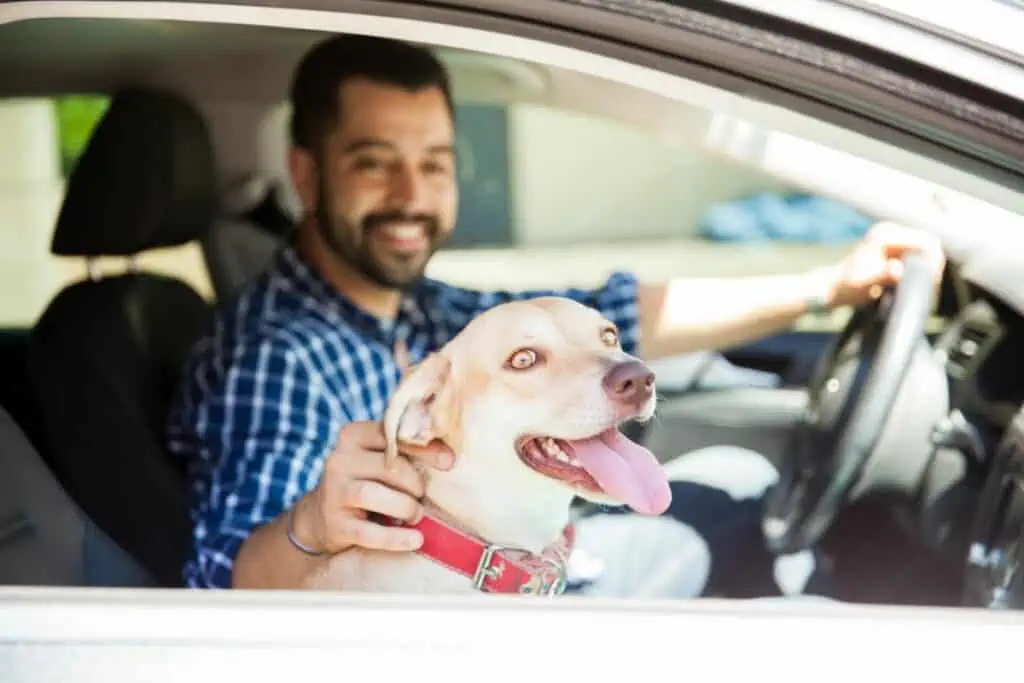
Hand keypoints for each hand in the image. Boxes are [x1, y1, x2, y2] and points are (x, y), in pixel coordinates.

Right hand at [290, 420, 453, 554]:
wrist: (322, 517)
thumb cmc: (366, 480)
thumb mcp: (379, 459)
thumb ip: (407, 450)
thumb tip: (448, 456)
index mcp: (353, 436)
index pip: (390, 434)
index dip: (423, 448)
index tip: (449, 462)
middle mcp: (339, 460)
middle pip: (387, 466)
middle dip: (414, 483)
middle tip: (423, 496)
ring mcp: (333, 493)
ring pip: (372, 494)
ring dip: (404, 506)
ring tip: (415, 514)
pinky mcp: (335, 524)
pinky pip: (367, 532)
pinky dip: (395, 538)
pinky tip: (415, 539)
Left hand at [820, 221, 945, 308]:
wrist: (833, 287)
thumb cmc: (847, 285)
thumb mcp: (865, 282)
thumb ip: (882, 275)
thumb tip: (897, 270)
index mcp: (886, 234)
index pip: (925, 241)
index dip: (933, 260)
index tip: (932, 280)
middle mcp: (891, 231)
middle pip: (929, 243)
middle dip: (933, 263)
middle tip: (930, 284)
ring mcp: (894, 238)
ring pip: (926, 249)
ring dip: (928, 266)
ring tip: (925, 284)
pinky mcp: (895, 248)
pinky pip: (918, 254)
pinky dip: (922, 267)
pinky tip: (918, 281)